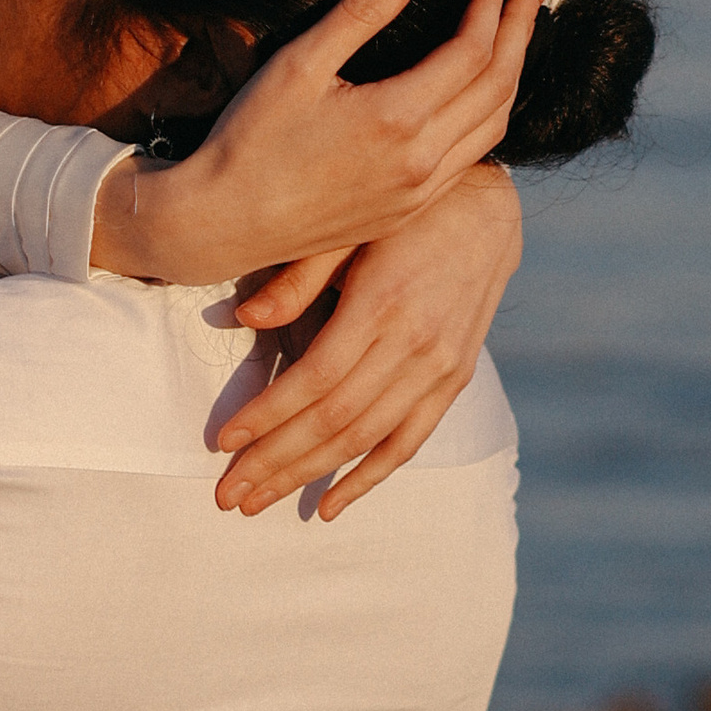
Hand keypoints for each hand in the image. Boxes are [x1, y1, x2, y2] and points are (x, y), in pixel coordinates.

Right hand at [100, 0, 542, 286]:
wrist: (224, 222)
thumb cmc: (251, 138)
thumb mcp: (299, 63)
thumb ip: (360, 13)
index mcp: (399, 119)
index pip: (472, 51)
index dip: (491, 3)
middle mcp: (422, 162)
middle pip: (499, 86)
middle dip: (521, 30)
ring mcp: (420, 192)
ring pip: (495, 127)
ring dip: (514, 73)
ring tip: (517, 31)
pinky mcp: (409, 210)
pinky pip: (472, 156)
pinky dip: (492, 114)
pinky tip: (482, 90)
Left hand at [210, 168, 521, 516]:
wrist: (487, 206)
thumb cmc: (403, 211)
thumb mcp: (349, 226)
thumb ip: (300, 274)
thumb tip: (243, 318)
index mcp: (383, 301)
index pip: (316, 378)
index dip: (267, 415)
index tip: (223, 441)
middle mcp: (416, 343)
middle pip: (336, 420)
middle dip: (276, 461)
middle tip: (229, 495)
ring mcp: (440, 367)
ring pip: (367, 439)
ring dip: (310, 476)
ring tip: (260, 502)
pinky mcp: (454, 379)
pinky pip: (409, 441)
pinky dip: (369, 477)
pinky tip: (330, 504)